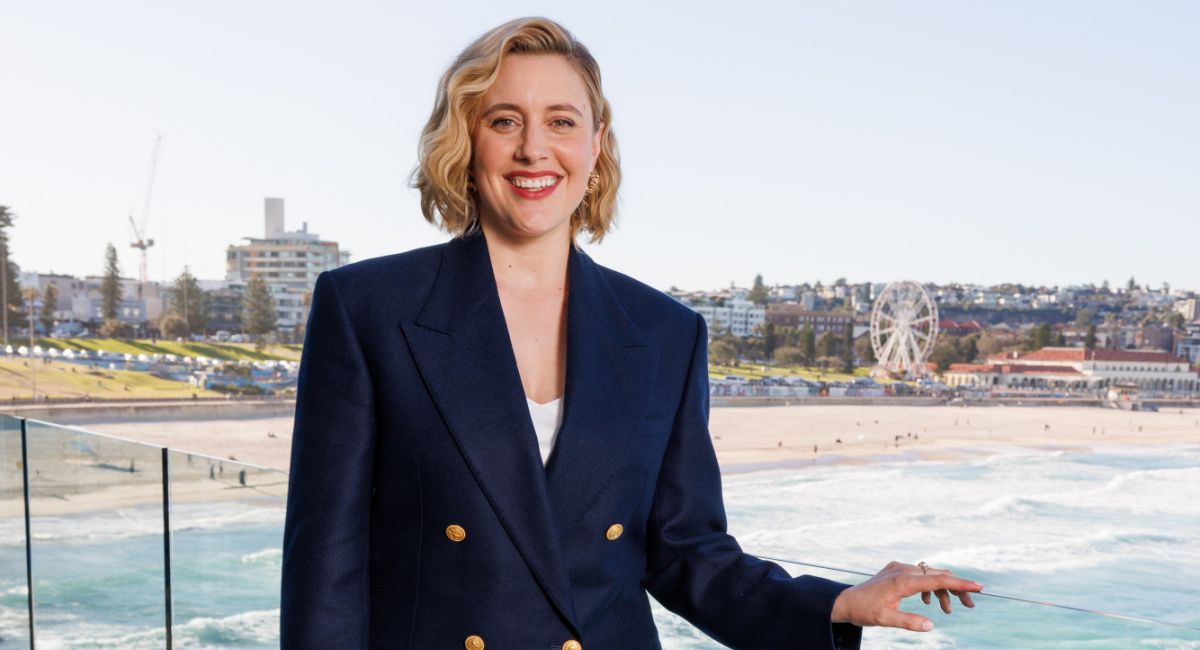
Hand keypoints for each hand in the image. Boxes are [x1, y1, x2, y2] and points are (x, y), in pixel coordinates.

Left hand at [830, 561, 981, 631]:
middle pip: (937, 574)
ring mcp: (899, 568)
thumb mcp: (885, 620)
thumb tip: (931, 625)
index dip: (960, 583)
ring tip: (948, 610)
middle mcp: (903, 570)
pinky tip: (929, 603)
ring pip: (929, 575)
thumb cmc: (864, 611)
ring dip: (942, 590)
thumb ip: (909, 622)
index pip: (938, 579)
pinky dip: (929, 587)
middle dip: (955, 588)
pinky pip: (919, 575)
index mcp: (903, 581)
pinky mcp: (896, 570)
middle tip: (970, 605)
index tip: (979, 587)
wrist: (846, 601)